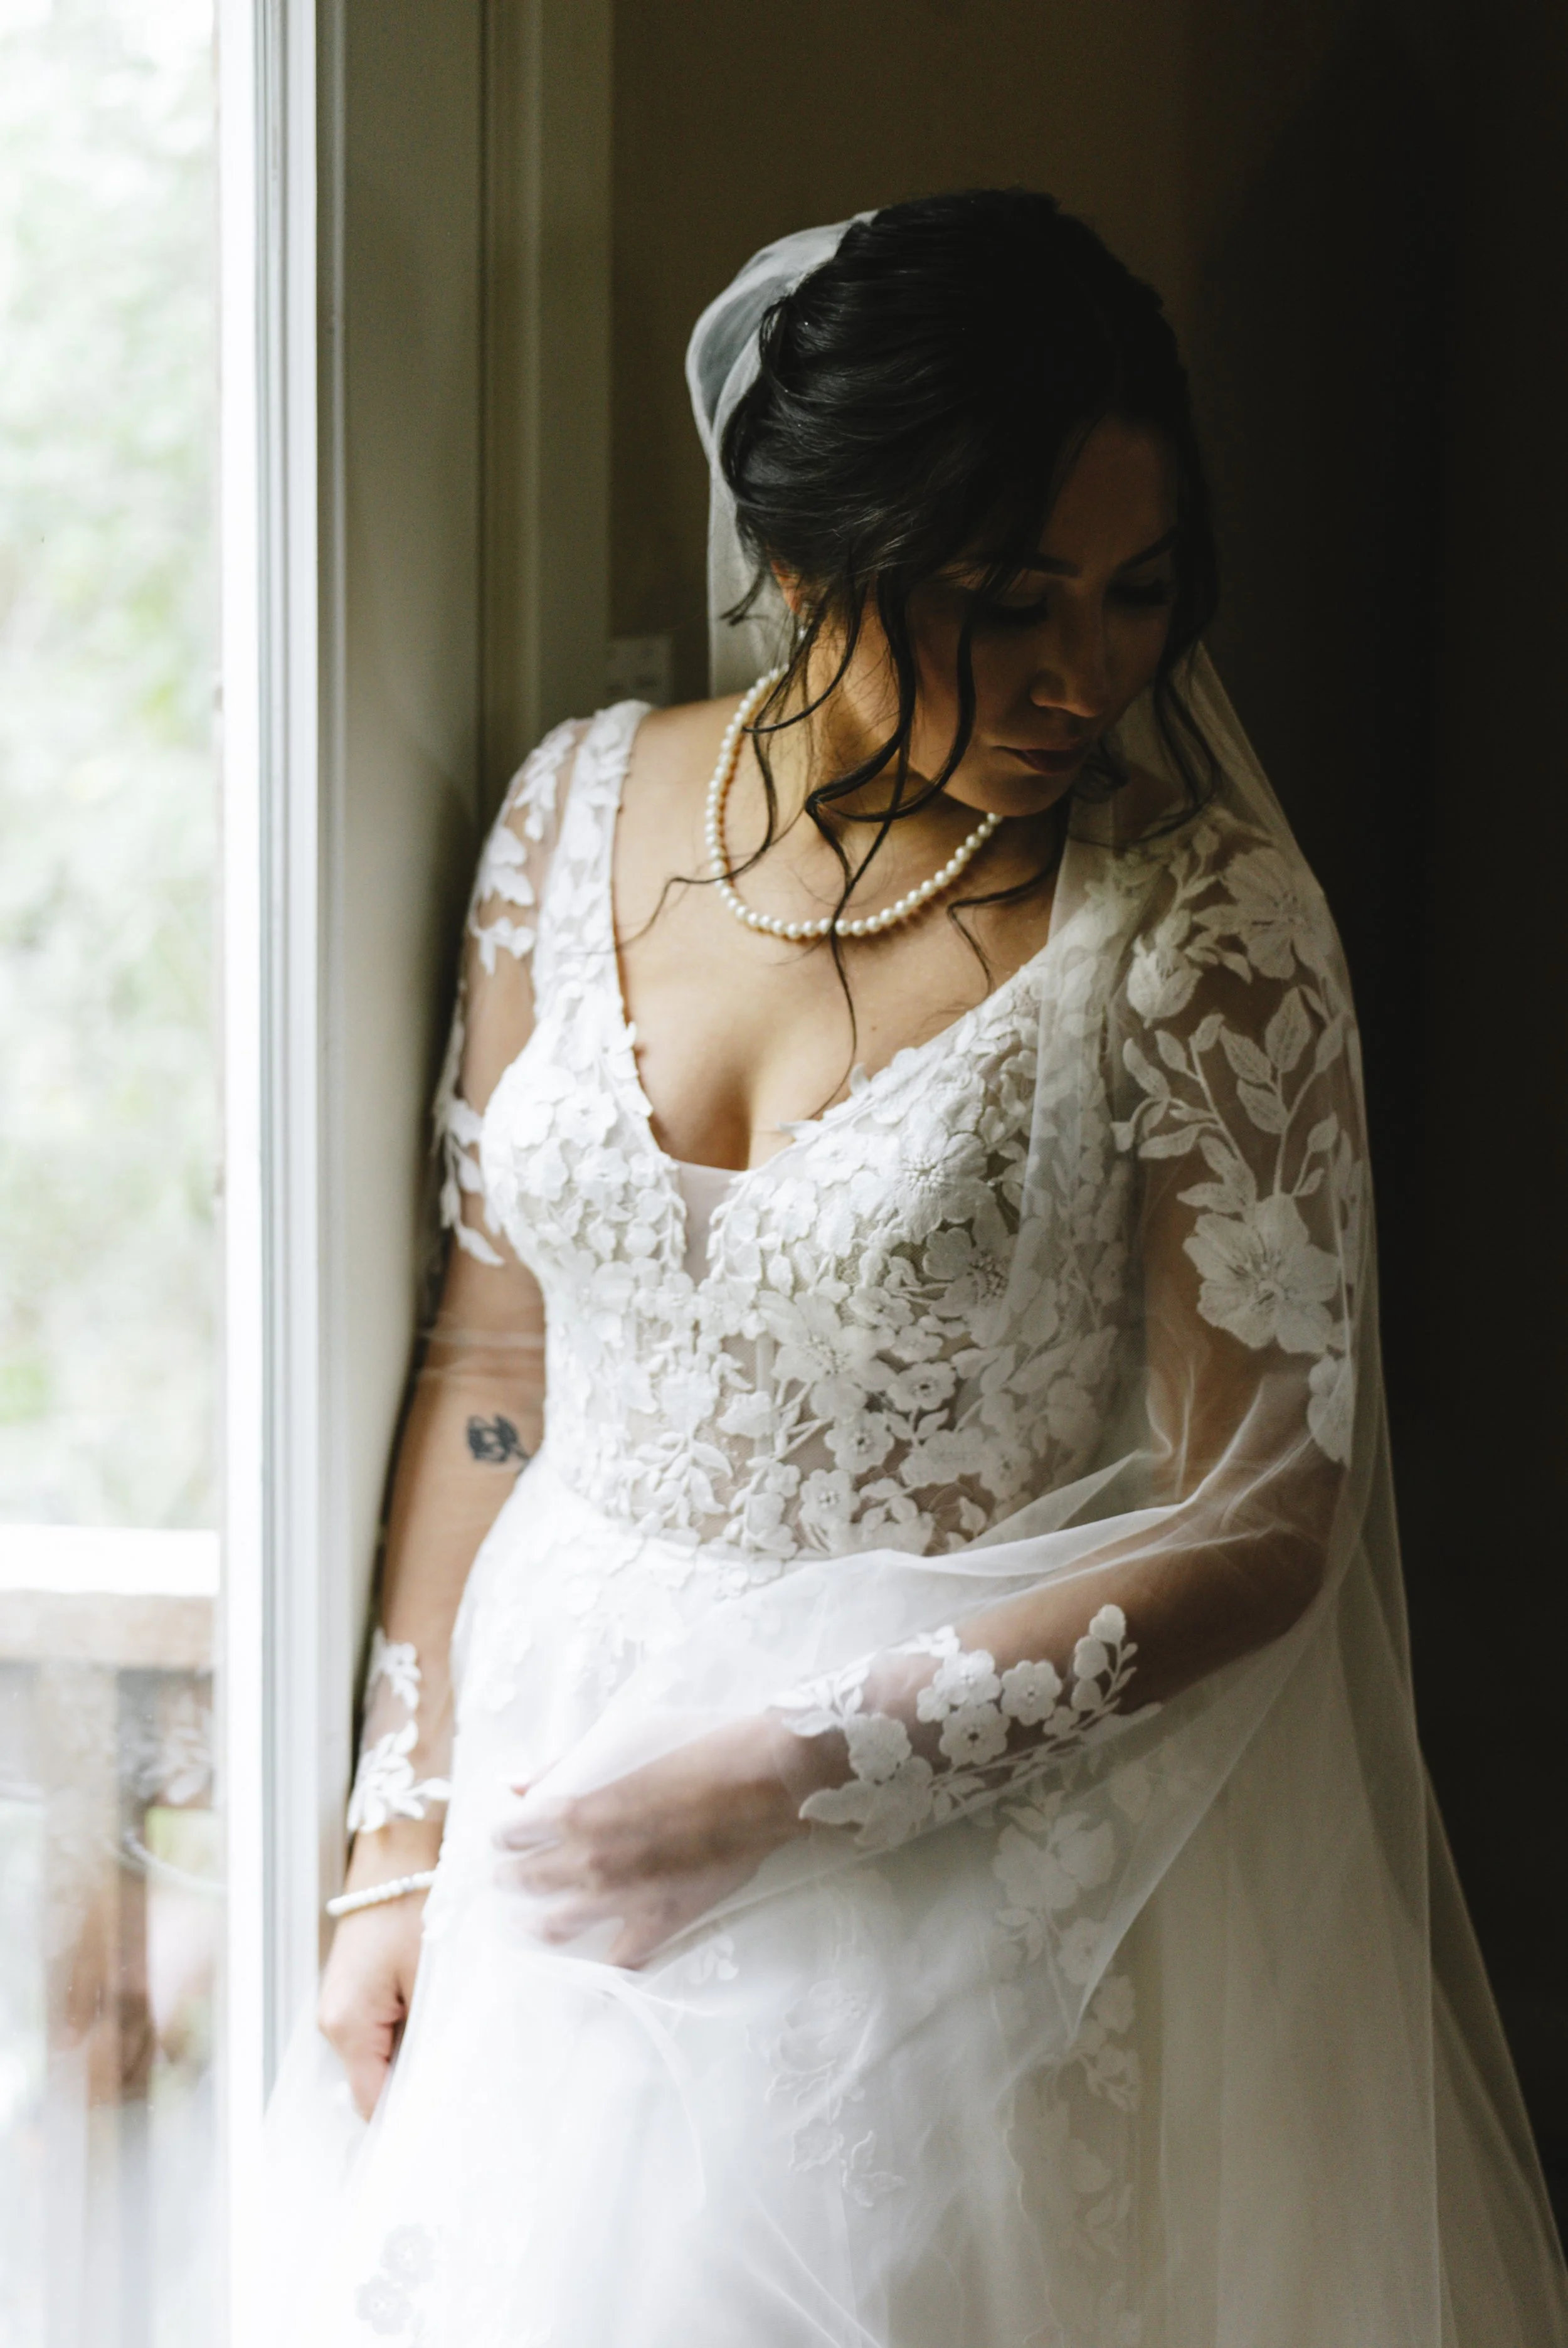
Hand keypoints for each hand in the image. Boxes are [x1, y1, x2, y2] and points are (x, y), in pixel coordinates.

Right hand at [316, 1823, 439, 2118]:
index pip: (372, 2104)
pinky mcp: (354, 1992)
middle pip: (375, 2083)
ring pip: (380, 2057)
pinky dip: (407, 2033)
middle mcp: (334, 2024)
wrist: (395, 1855)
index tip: (447, 2124)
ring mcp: (341, 2007)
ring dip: (413, 2057)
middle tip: (464, 2089)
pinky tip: (437, 2018)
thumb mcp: (432, 1976)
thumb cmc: (414, 1906)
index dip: (408, 2118)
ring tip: (456, 2050)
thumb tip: (443, 2084)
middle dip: (415, 2086)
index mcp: (348, 2026)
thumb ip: (433, 2036)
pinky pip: (380, 2031)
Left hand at [492, 1714, 806, 1967]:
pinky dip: (601, 1969)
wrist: (759, 1779)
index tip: (504, 1838)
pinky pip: (620, 1962)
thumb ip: (562, 1764)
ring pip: (555, 1928)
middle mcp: (587, 1860)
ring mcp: (622, 1897)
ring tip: (531, 1922)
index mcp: (572, 1810)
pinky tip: (591, 1967)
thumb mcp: (620, 1736)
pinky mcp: (660, 1921)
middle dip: (508, 1879)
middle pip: (523, 1882)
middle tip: (507, 1878)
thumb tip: (513, 1785)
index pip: (510, 1835)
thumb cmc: (692, 1745)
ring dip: (534, 1925)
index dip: (502, 1837)